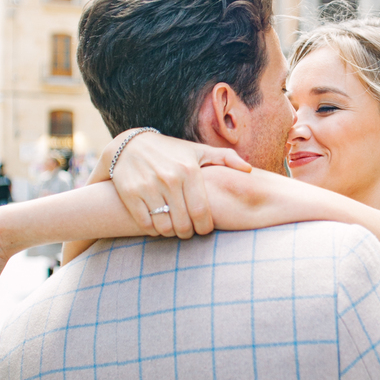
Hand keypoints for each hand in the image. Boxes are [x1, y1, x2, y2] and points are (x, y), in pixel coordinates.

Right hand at [105, 131, 251, 239]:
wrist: (131, 145)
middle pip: (183, 223)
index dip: (204, 227)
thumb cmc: (172, 151)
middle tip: (189, 232)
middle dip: (188, 233)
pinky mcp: (130, 193)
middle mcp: (169, 178)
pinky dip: (153, 230)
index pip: (201, 211)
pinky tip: (158, 225)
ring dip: (171, 233)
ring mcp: (148, 186)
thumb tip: (249, 170)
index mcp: (189, 170)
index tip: (204, 229)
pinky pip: (145, 223)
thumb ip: (226, 158)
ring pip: (164, 226)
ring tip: (174, 229)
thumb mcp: (199, 151)